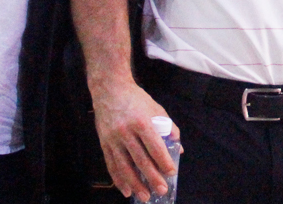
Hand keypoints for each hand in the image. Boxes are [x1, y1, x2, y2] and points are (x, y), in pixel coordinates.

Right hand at [91, 81, 179, 201]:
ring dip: (135, 183)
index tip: (171, 173)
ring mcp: (113, 138)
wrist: (109, 88)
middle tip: (162, 190)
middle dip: (152, 177)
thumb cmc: (136, 98)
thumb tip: (179, 147)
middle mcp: (126, 131)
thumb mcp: (155, 107)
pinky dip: (118, 179)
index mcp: (141, 121)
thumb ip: (168, 126)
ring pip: (124, 165)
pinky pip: (111, 164)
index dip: (163, 161)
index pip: (154, 146)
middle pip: (140, 159)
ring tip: (145, 197)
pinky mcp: (104, 142)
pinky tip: (126, 190)